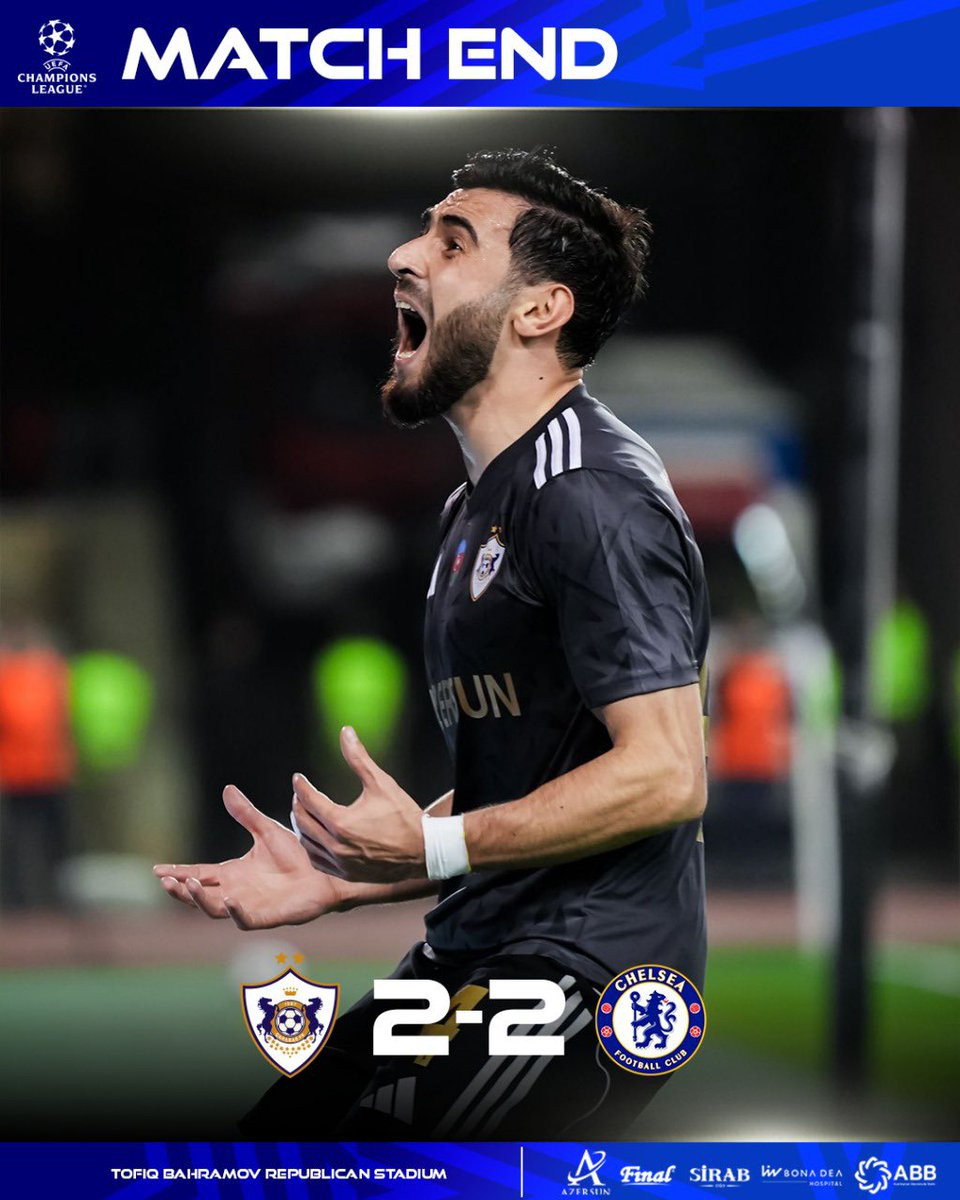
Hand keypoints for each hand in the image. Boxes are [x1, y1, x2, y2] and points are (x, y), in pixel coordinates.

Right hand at [153, 785, 346, 929]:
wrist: (327, 869)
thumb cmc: (298, 854)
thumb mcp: (267, 830)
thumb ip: (246, 814)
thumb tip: (227, 788)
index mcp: (233, 873)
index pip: (199, 873)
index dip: (177, 872)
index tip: (156, 869)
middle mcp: (237, 891)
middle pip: (200, 895)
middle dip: (181, 889)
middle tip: (167, 881)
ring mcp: (250, 905)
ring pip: (215, 909)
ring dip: (200, 899)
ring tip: (189, 885)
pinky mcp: (267, 915)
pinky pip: (245, 919)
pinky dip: (235, 912)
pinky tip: (229, 900)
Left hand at [291, 726, 425, 883]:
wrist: (423, 851)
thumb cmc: (404, 817)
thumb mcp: (381, 783)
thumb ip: (358, 758)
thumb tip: (346, 733)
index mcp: (341, 822)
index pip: (310, 800)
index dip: (301, 787)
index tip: (298, 779)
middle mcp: (336, 845)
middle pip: (303, 823)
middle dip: (298, 805)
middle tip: (299, 795)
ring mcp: (341, 862)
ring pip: (307, 844)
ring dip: (302, 827)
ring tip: (304, 815)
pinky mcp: (347, 874)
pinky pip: (318, 862)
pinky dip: (312, 848)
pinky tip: (315, 839)